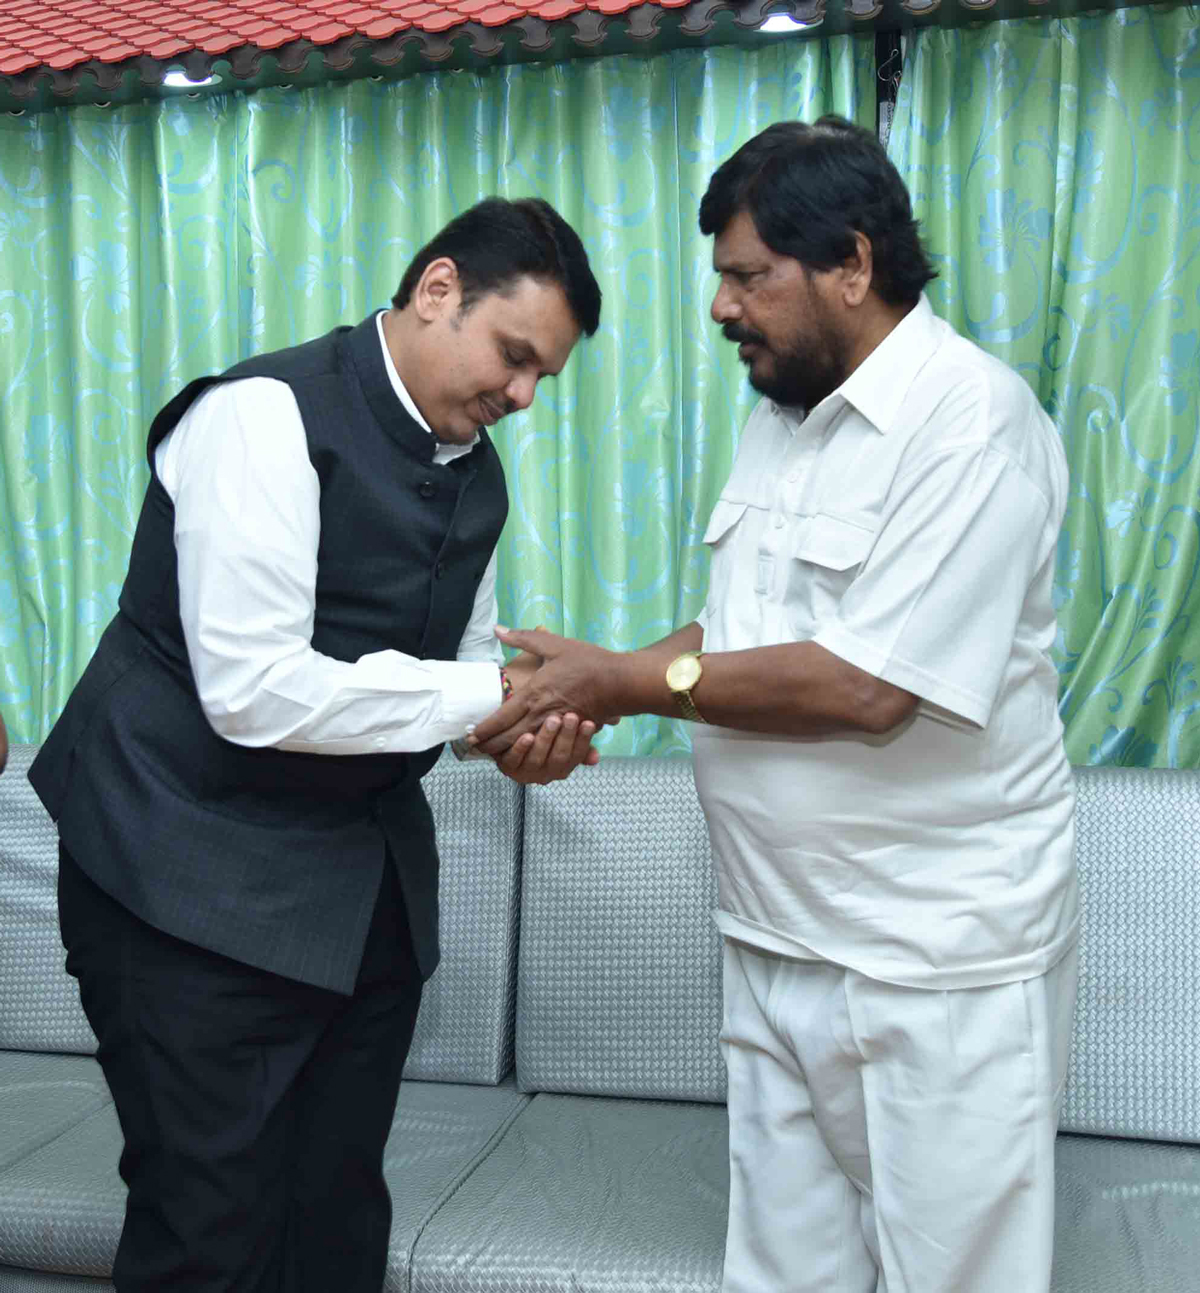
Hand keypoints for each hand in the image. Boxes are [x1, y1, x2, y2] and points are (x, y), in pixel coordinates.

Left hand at [471, 627, 623, 756]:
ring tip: (493, 755)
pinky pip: (545, 747)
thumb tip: (499, 630)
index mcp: (535, 693)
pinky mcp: (569, 733)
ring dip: (507, 752)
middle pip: (509, 738)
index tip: (470, 735)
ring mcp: (557, 726)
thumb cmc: (589, 662)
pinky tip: (523, 754)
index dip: (485, 729)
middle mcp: (542, 714)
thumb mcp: (555, 645)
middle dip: (490, 746)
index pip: (502, 717)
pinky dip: (530, 752)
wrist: (621, 683)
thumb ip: (524, 638)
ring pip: (525, 745)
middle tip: (475, 749)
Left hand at [492, 712, 599, 783]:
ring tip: (552, 720)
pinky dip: (521, 749)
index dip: (583, 740)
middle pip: (559, 758)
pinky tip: (527, 736)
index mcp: (562, 768)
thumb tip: (596, 757)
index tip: (589, 723)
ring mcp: (526, 773)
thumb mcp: (560, 736)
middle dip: (566, 736)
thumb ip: (578, 743)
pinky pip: (514, 760)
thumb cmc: (540, 734)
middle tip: (570, 717)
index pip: (577, 755)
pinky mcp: (507, 768)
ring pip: (538, 759)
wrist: (509, 737)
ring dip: (546, 739)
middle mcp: (546, 774)